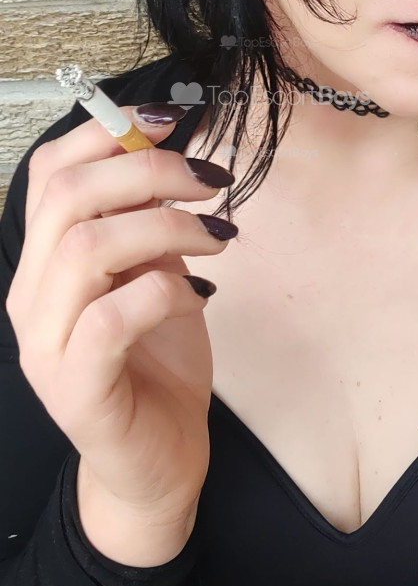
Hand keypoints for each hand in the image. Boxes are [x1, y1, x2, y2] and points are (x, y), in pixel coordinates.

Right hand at [5, 107, 235, 527]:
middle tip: (209, 180)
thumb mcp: (154, 273)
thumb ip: (147, 222)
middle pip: (68, 198)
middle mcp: (31, 297)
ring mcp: (45, 345)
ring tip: (217, 235)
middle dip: (148, 171)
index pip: (49, 172)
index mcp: (44, 261)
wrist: (156, 464)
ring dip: (165, 226)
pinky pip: (113, 316)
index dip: (105, 132)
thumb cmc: (155, 363)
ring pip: (86, 248)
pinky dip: (167, 289)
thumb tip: (172, 154)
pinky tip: (202, 292)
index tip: (170, 120)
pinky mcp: (77, 388)